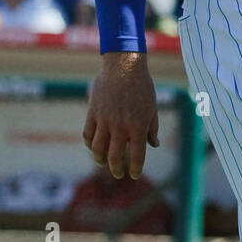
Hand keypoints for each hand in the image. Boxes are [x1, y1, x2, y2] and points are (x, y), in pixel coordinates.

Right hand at [83, 52, 159, 179]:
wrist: (124, 66)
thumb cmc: (142, 86)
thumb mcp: (152, 107)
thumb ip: (151, 128)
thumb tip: (153, 145)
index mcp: (137, 126)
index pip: (137, 156)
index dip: (135, 168)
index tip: (134, 175)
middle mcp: (120, 127)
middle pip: (114, 157)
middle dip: (116, 169)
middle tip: (118, 174)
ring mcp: (104, 121)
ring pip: (97, 149)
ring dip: (100, 160)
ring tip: (104, 163)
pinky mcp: (92, 113)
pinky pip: (88, 134)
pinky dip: (89, 144)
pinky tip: (94, 146)